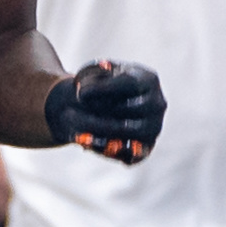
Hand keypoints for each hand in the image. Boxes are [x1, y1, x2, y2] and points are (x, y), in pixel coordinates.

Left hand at [44, 60, 161, 162]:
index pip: (129, 84)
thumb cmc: (100, 84)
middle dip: (95, 112)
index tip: (79, 93)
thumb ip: (95, 72)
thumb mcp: (96, 71)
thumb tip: (96, 76)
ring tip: (75, 132)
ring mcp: (155, 126)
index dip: (103, 89)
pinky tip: (86, 143)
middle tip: (67, 113)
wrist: (106, 103)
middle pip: (129, 110)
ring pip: (130, 133)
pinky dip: (109, 151)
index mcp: (148, 79)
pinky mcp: (146, 147)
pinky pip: (132, 155)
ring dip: (99, 132)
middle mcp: (158, 103)